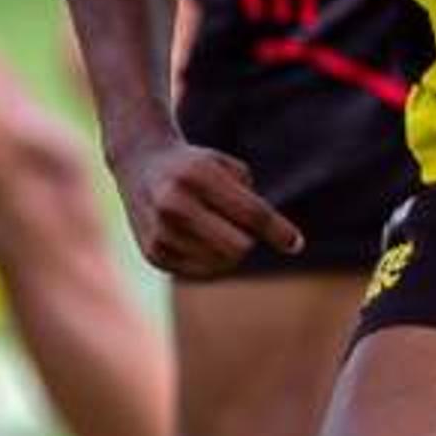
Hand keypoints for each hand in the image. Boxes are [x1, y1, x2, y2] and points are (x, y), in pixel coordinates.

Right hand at [112, 137, 301, 277]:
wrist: (139, 164)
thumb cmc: (196, 166)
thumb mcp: (227, 168)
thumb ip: (254, 202)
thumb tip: (288, 244)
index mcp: (198, 176)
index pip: (252, 213)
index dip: (278, 230)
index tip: (296, 244)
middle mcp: (175, 204)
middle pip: (240, 246)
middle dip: (249, 238)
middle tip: (238, 223)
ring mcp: (160, 231)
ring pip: (222, 262)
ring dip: (228, 249)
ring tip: (212, 225)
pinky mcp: (153, 253)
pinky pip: (201, 271)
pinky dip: (209, 258)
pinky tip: (195, 237)